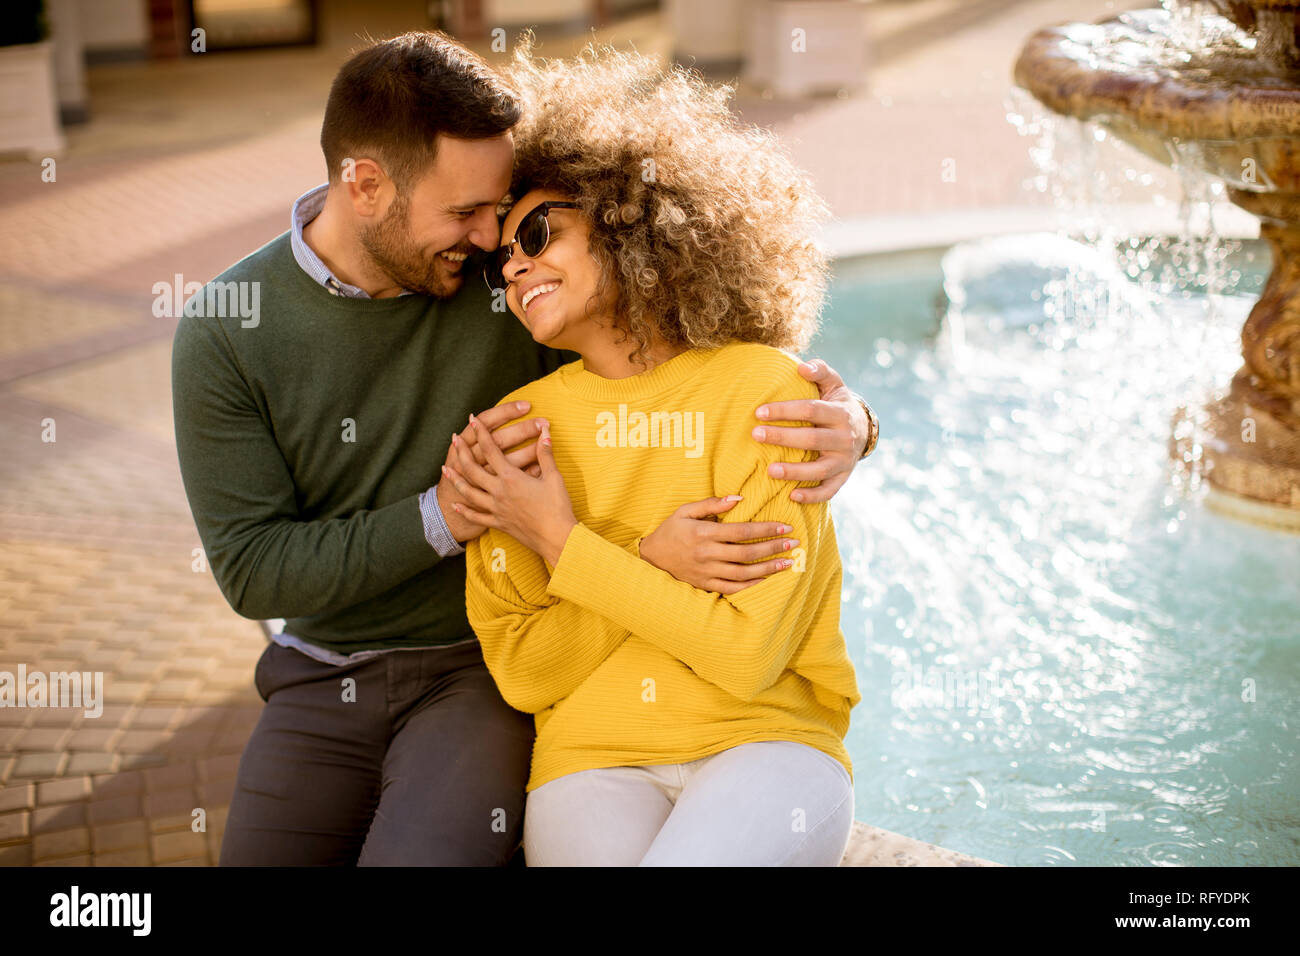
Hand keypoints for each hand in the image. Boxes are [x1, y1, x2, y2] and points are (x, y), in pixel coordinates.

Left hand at [443, 414, 576, 565]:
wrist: (557, 538)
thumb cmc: (558, 508)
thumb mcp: (554, 477)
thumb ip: (545, 454)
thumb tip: (544, 432)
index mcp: (511, 477)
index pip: (491, 449)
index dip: (481, 433)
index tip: (473, 420)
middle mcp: (498, 492)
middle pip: (472, 469)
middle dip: (462, 452)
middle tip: (454, 439)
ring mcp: (496, 509)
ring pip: (469, 492)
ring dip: (456, 479)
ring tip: (446, 468)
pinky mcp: (498, 523)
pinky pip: (476, 516)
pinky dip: (464, 510)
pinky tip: (455, 505)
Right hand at [638, 496, 800, 594]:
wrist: (651, 558)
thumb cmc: (670, 531)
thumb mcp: (685, 511)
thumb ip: (712, 504)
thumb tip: (738, 498)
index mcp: (703, 534)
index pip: (742, 531)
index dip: (766, 529)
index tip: (785, 527)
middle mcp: (706, 554)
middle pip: (747, 553)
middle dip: (773, 548)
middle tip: (793, 543)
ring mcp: (706, 572)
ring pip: (743, 574)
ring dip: (768, 569)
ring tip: (787, 563)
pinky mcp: (705, 585)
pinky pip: (732, 588)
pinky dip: (751, 586)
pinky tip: (766, 579)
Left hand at [753, 358, 868, 502]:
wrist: (864, 430)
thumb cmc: (837, 404)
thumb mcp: (834, 384)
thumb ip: (820, 371)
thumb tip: (801, 367)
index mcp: (840, 413)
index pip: (811, 410)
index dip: (785, 410)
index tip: (759, 412)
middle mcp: (844, 438)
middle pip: (812, 439)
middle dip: (782, 437)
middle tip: (755, 435)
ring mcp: (844, 461)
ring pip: (820, 469)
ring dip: (795, 471)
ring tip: (769, 470)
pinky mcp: (843, 478)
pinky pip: (828, 491)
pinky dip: (812, 496)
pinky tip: (791, 496)